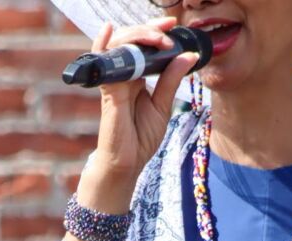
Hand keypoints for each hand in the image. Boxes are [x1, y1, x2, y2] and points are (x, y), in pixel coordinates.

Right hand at [78, 18, 198, 210]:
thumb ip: (171, 80)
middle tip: (169, 29)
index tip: (174, 26)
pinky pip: (103, 64)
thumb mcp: (163, 106)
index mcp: (136, 77)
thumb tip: (188, 55)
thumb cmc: (141, 138)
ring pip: (118, 46)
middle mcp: (123, 76)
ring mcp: (114, 82)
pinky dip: (103, 44)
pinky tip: (109, 30)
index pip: (142, 46)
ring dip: (138, 36)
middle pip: (130, 40)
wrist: (127, 163)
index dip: (155, 31)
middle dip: (149, 29)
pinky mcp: (108, 92)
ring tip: (159, 38)